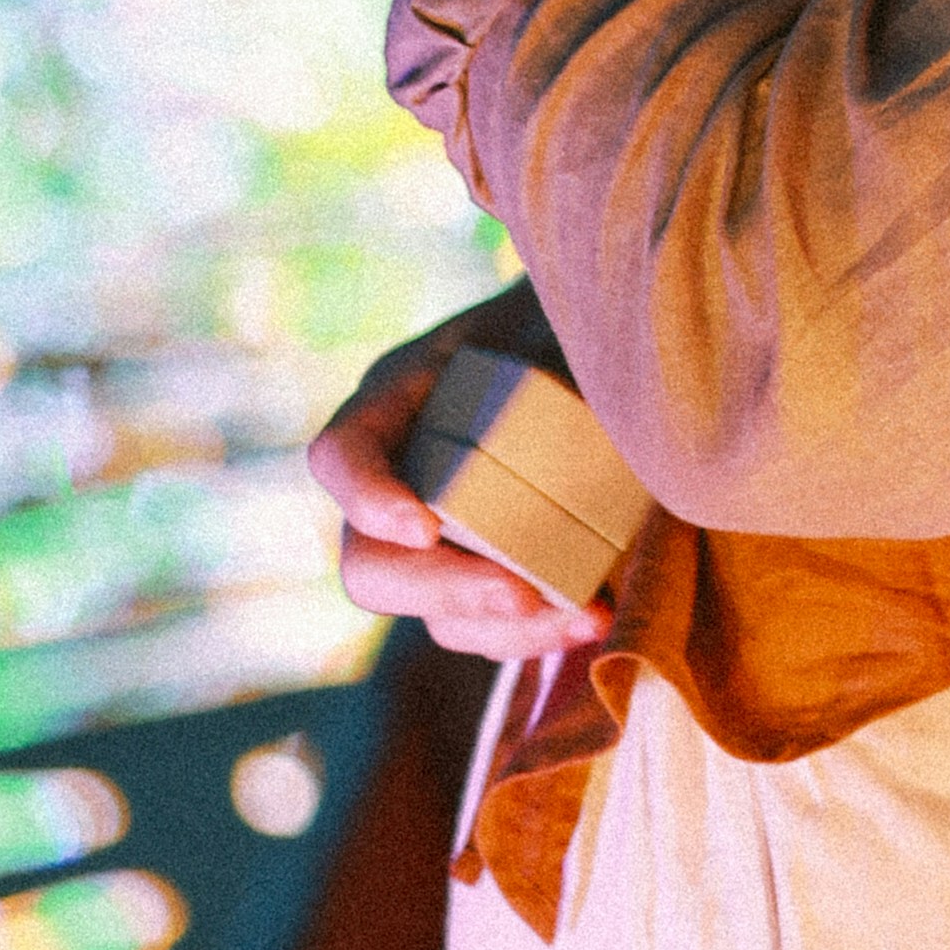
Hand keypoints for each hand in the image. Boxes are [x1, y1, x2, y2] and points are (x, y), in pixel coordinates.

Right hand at [307, 301, 610, 665]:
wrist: (597, 342)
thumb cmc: (570, 317)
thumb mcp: (558, 317)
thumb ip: (564, 350)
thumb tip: (606, 404)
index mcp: (398, 398)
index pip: (342, 453)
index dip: (368, 497)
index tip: (425, 526)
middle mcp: (402, 477)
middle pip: (371, 564)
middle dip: (443, 589)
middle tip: (521, 592)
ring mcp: (440, 536)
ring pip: (435, 615)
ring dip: (507, 629)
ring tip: (585, 612)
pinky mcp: (488, 571)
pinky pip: (488, 627)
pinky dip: (538, 632)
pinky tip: (596, 616)